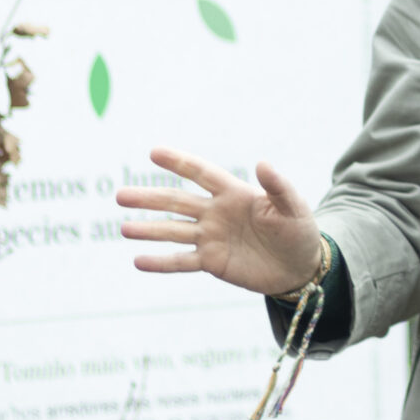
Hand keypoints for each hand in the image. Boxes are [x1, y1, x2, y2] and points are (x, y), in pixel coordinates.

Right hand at [116, 147, 322, 294]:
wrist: (300, 267)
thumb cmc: (298, 230)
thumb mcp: (292, 206)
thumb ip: (278, 186)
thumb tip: (262, 163)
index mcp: (234, 193)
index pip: (201, 173)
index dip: (179, 162)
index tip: (153, 152)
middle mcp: (216, 213)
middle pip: (177, 203)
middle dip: (149, 198)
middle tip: (120, 195)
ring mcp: (211, 238)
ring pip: (174, 231)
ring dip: (148, 230)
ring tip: (124, 227)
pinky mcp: (212, 262)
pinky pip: (182, 262)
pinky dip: (161, 263)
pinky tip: (138, 261)